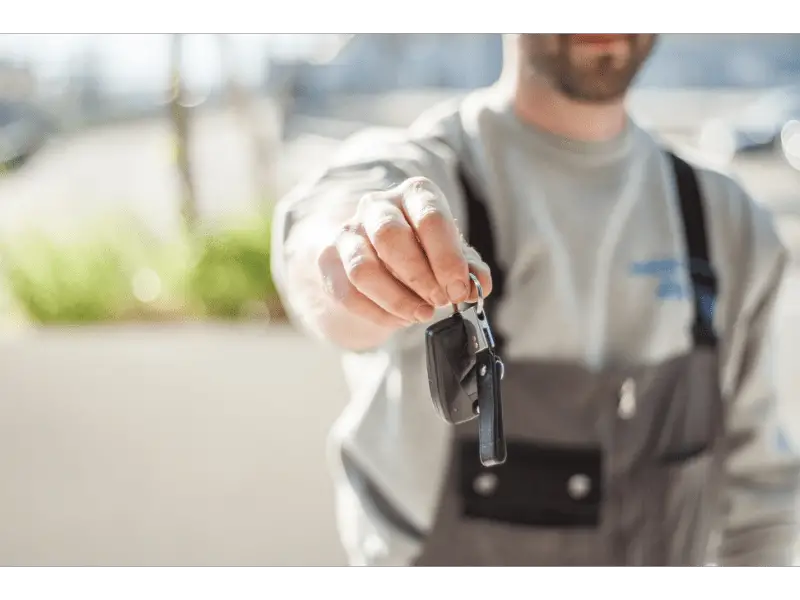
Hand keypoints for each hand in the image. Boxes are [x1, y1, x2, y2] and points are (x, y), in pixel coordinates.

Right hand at [317, 176, 492, 329]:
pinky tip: (400, 318)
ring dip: (397, 299)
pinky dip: (379, 313)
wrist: (377, 257)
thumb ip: (468, 268)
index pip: (430, 217)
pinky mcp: (329, 261)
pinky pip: (349, 293)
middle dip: (420, 276)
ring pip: (364, 269)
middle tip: (440, 301)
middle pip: (390, 236)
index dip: (447, 258)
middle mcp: (377, 206)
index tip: (458, 289)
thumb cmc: (421, 252)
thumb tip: (479, 284)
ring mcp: (348, 232)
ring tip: (422, 314)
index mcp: (414, 194)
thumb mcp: (450, 255)